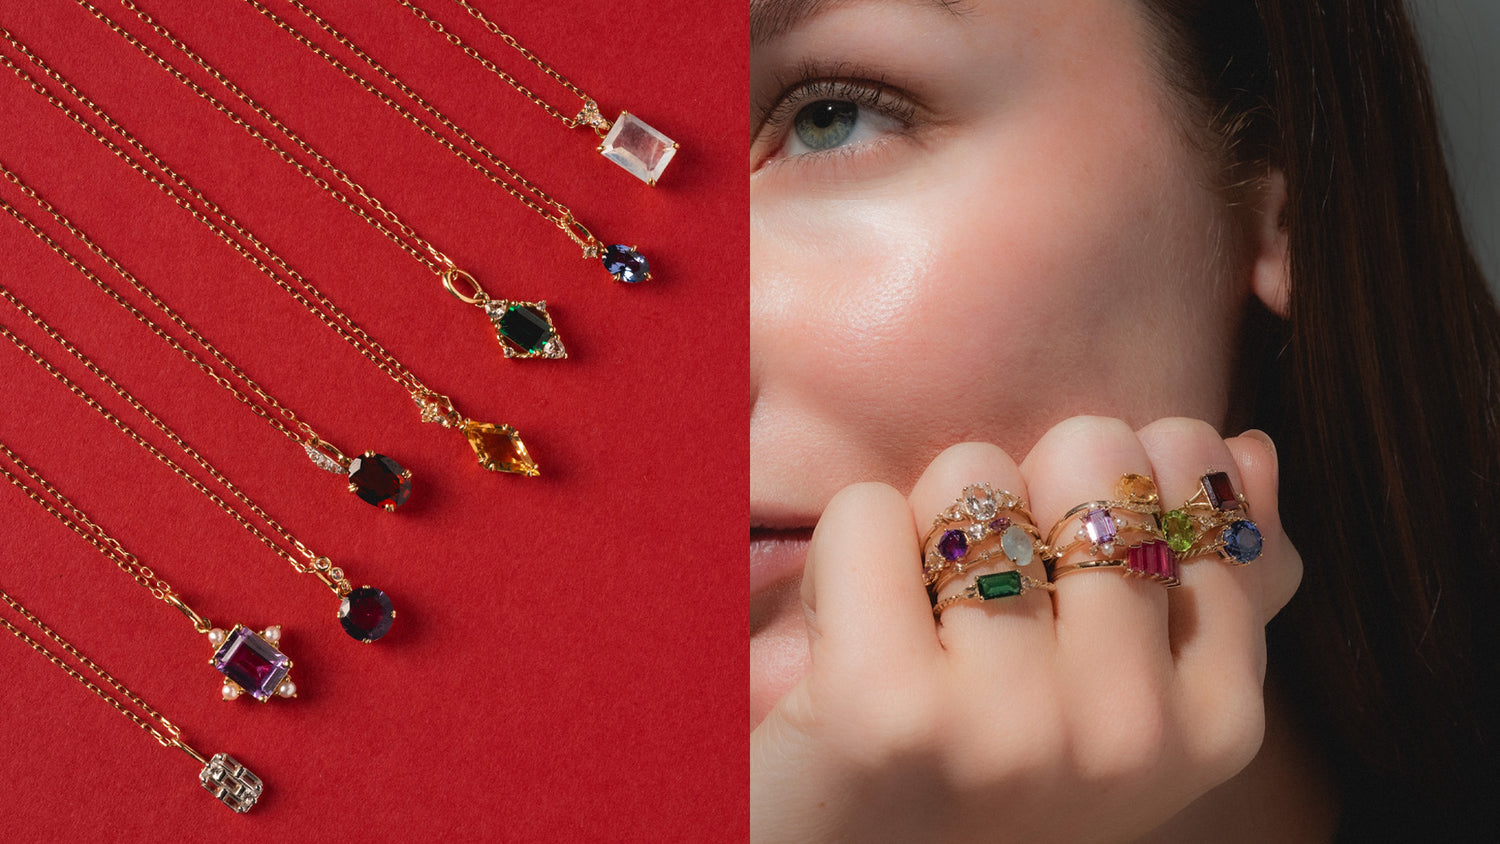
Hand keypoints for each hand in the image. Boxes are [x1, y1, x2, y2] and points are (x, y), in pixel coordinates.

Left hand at [750, 417, 1301, 842]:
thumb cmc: (984, 779)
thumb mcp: (1120, 705)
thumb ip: (1204, 586)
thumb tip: (1251, 447)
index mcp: (1215, 724)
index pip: (1200, 488)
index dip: (1107, 497)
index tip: (1065, 583)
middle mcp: (1132, 730)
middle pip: (1091, 453)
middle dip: (1022, 493)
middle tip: (981, 604)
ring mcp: (1015, 722)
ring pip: (974, 476)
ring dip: (924, 524)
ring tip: (915, 631)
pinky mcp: (888, 705)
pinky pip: (865, 512)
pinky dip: (842, 551)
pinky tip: (845, 639)